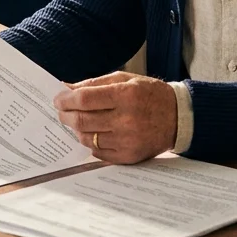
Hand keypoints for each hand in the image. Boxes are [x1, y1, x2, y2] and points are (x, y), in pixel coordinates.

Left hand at [53, 71, 177, 163]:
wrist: (178, 118)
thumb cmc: (150, 94)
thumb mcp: (125, 79)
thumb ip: (95, 83)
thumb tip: (68, 88)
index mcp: (125, 96)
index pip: (84, 99)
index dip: (66, 100)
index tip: (58, 99)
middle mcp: (126, 120)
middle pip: (82, 120)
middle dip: (65, 115)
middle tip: (62, 111)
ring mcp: (127, 141)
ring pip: (87, 138)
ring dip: (76, 129)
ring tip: (78, 121)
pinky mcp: (129, 156)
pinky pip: (98, 153)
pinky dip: (91, 143)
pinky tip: (93, 133)